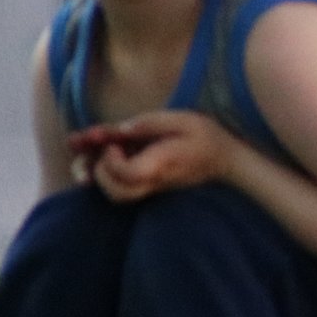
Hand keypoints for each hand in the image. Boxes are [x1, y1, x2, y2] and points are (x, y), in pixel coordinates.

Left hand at [69, 111, 237, 202]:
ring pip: (117, 196)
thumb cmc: (205, 136)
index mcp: (162, 163)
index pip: (129, 174)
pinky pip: (121, 189)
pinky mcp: (149, 185)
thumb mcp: (182, 119)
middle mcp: (154, 180)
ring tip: (91, 153)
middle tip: (104, 150)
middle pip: (117, 194)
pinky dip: (104, 175)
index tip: (115, 143)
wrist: (225, 160)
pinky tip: (97, 157)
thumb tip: (120, 130)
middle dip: (99, 173)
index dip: (112, 161)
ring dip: (98, 176)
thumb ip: (150, 123)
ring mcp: (151, 187)